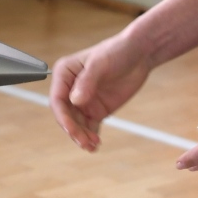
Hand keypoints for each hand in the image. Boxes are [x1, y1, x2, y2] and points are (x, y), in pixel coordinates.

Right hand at [49, 36, 153, 151]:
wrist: (139, 54)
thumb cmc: (117, 51)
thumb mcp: (100, 64)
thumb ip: (87, 82)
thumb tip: (75, 101)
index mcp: (64, 74)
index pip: (57, 100)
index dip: (63, 117)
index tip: (72, 130)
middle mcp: (70, 89)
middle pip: (66, 115)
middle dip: (73, 130)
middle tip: (85, 142)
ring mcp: (84, 101)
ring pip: (77, 124)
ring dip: (82, 136)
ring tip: (92, 146)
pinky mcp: (97, 109)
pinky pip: (90, 126)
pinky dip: (91, 136)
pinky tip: (95, 145)